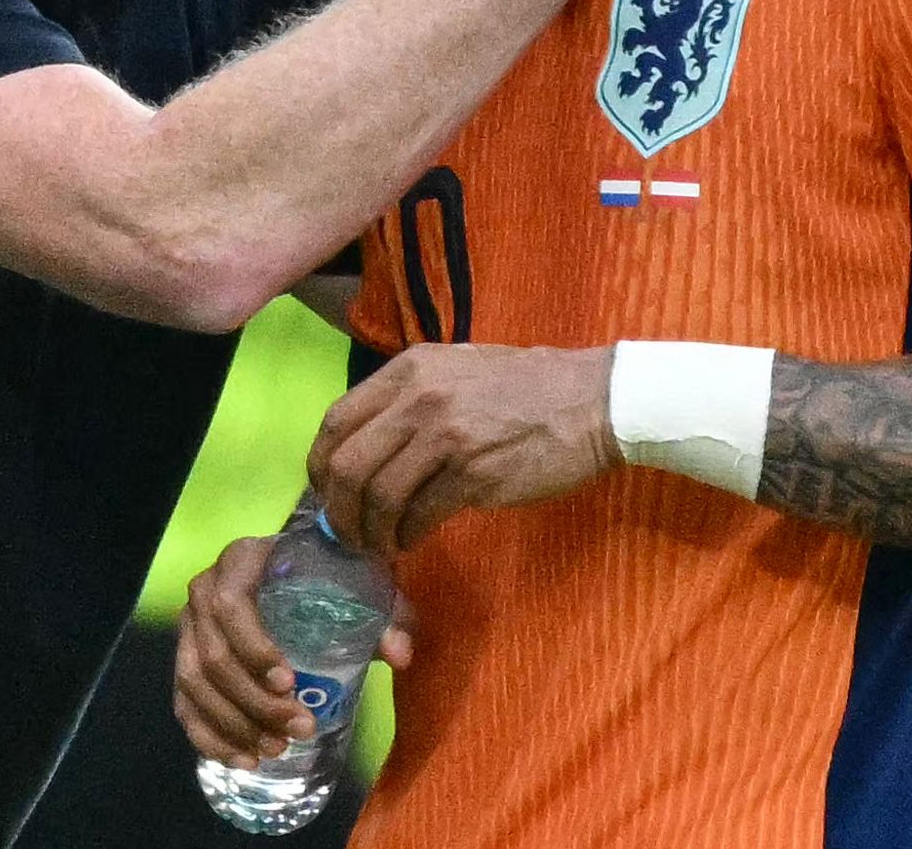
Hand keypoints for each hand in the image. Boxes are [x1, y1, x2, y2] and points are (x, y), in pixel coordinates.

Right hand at [173, 536, 413, 768]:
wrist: (297, 571)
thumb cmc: (329, 575)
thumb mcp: (362, 584)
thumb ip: (386, 614)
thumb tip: (400, 655)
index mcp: (241, 561)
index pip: (230, 606)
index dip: (253, 648)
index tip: (289, 683)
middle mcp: (203, 590)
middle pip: (213, 655)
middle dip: (254, 702)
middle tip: (299, 728)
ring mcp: (189, 628)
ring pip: (194, 684)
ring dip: (232, 725)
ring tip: (274, 750)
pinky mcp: (185, 660)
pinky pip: (184, 704)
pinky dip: (209, 737)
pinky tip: (242, 760)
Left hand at [307, 344, 618, 554]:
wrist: (591, 400)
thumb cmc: (521, 387)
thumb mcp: (454, 368)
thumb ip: (406, 398)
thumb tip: (360, 449)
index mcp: (408, 369)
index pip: (336, 420)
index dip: (319, 465)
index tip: (325, 492)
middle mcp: (420, 398)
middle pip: (347, 465)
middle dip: (338, 510)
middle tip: (348, 532)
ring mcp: (447, 436)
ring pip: (380, 496)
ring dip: (372, 531)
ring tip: (381, 542)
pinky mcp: (475, 474)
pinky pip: (421, 515)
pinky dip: (408, 536)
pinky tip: (413, 539)